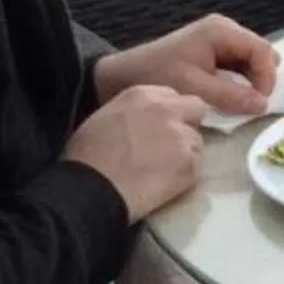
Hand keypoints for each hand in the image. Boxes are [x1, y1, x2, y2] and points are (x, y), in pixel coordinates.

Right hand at [63, 86, 209, 221]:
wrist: (92, 189)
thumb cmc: (86, 157)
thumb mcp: (105, 117)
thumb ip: (133, 112)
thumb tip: (142, 121)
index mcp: (143, 94)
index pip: (173, 96)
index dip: (169, 112)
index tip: (159, 128)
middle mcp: (167, 109)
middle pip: (196, 109)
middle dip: (188, 123)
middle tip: (171, 145)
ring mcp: (182, 136)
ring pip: (197, 141)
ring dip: (185, 153)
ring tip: (163, 170)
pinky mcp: (190, 164)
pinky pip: (196, 167)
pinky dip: (185, 176)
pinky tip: (164, 184)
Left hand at [94, 14, 278, 117]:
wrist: (124, 74)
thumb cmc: (158, 76)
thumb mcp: (194, 88)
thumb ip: (230, 96)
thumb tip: (262, 105)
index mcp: (221, 31)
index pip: (262, 50)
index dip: (267, 78)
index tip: (260, 104)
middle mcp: (224, 29)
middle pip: (260, 53)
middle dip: (261, 79)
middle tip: (252, 105)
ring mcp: (219, 38)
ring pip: (251, 60)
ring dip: (250, 81)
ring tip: (240, 103)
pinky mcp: (213, 50)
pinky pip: (238, 64)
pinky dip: (239, 81)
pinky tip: (229, 97)